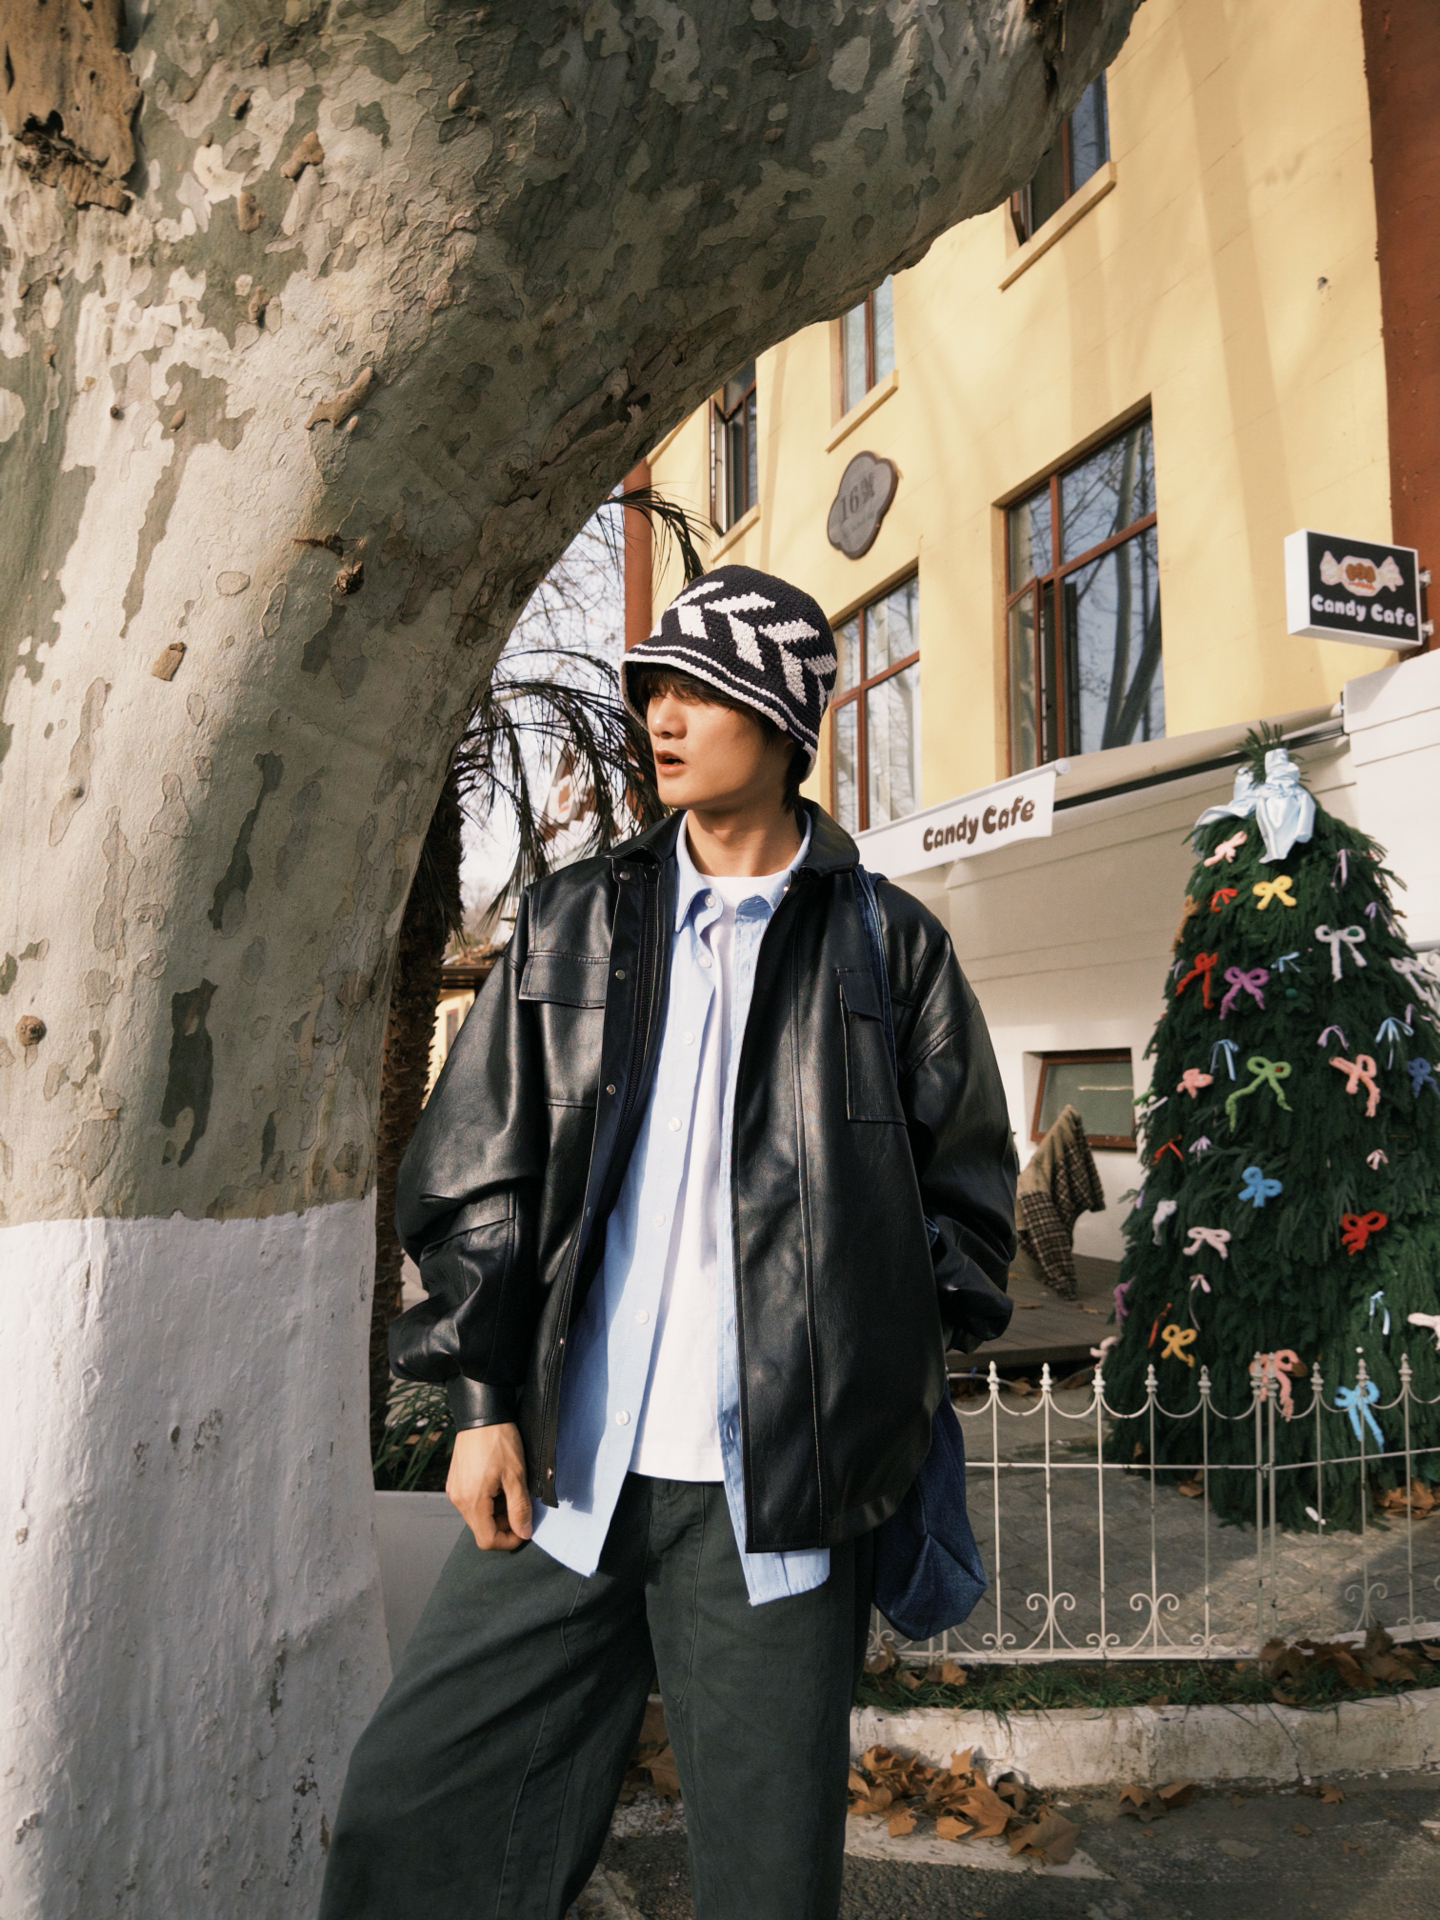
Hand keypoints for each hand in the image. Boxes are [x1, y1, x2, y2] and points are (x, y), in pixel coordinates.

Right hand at [446, 1422, 532, 1549]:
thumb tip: (523, 1533)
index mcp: (471, 1501)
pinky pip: (472, 1501)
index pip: (487, 1540)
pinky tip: (499, 1484)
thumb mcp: (516, 1475)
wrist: (482, 1413)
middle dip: (504, 1524)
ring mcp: (455, 1489)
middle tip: (521, 1507)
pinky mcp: (456, 1480)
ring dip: (496, 1512)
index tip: (524, 1530)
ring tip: (511, 1490)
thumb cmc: (499, 1440)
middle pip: (481, 1528)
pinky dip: (487, 1501)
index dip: (508, 1540)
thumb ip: (519, 1509)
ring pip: (477, 1515)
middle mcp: (458, 1499)